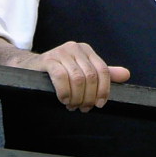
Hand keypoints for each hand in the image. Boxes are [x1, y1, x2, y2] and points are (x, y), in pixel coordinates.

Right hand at [11, 41, 129, 110]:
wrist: (29, 67)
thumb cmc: (59, 71)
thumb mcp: (82, 71)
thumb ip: (103, 73)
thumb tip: (126, 74)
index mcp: (86, 50)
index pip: (103, 71)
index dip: (104, 90)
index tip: (100, 104)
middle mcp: (75, 48)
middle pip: (91, 77)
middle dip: (89, 97)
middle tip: (83, 108)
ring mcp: (61, 52)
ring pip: (77, 79)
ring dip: (76, 97)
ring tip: (72, 106)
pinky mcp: (47, 59)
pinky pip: (61, 77)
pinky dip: (64, 92)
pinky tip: (63, 100)